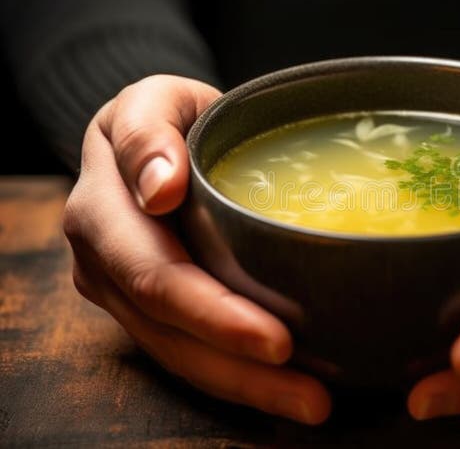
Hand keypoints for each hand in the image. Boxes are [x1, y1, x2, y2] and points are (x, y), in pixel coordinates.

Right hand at [64, 75, 330, 423]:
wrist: (153, 138)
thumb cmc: (167, 115)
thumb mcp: (155, 99)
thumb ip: (149, 132)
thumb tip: (158, 188)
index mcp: (101, 210)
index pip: (157, 276)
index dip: (214, 313)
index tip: (278, 340)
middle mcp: (101, 262)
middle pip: (171, 331)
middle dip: (242, 370)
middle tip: (313, 397)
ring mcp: (120, 292)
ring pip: (179, 356)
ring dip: (246, 388)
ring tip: (311, 405)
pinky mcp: (145, 310)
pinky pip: (187, 352)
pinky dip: (236, 378)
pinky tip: (284, 389)